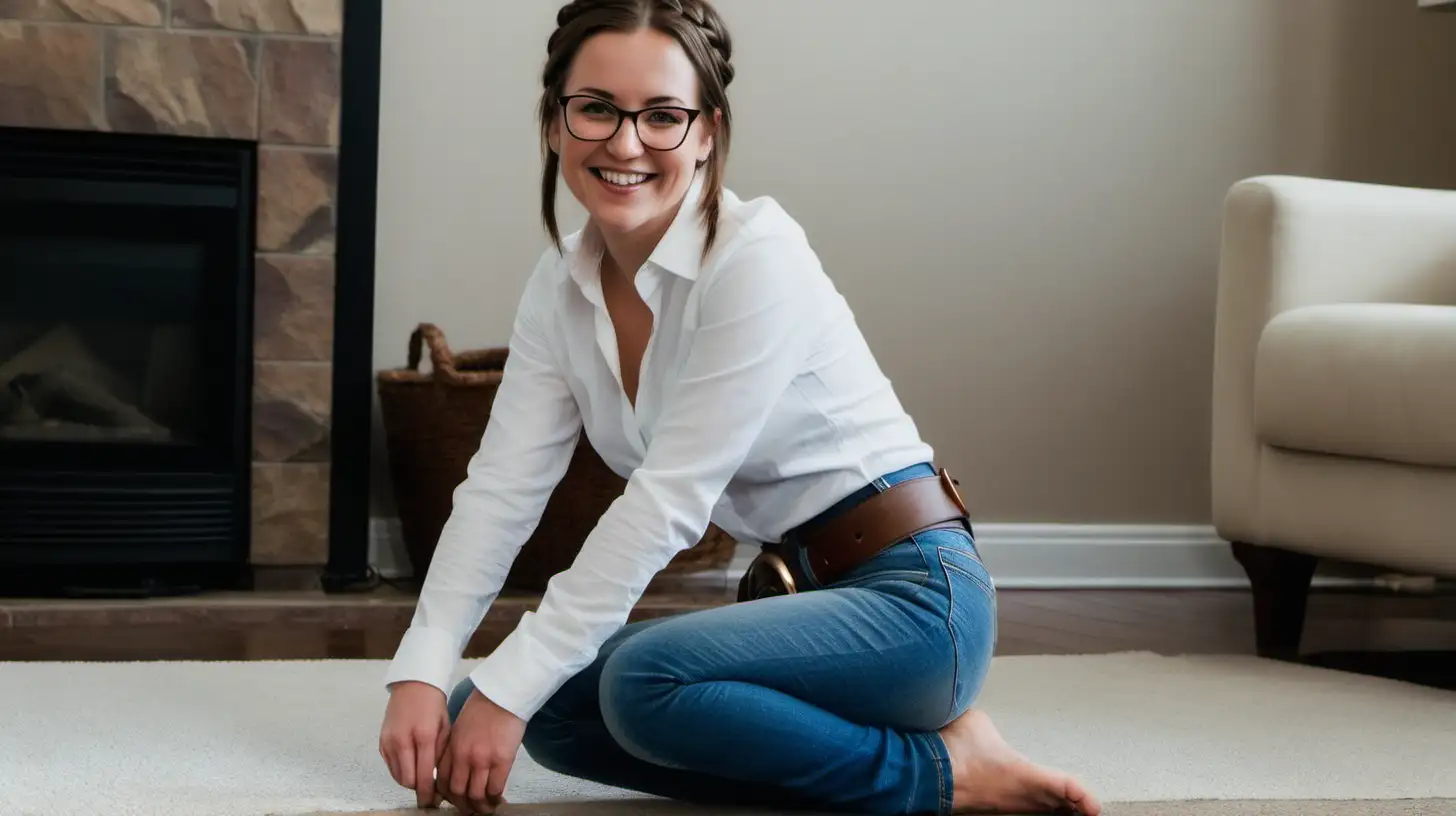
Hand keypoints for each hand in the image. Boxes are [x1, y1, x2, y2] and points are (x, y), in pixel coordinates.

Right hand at [379, 681, 449, 808]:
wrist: (413, 685)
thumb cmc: (434, 705)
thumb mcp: (445, 729)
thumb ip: (441, 756)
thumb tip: (439, 781)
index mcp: (423, 736)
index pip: (423, 776)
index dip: (429, 793)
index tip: (435, 802)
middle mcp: (402, 740)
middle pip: (408, 781)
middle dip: (420, 790)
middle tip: (431, 794)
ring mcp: (389, 742)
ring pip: (398, 776)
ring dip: (411, 782)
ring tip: (423, 780)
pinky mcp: (382, 742)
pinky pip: (391, 767)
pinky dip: (401, 772)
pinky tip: (412, 768)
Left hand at [436, 687, 525, 813]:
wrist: (502, 694)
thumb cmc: (483, 708)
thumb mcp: (460, 729)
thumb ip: (456, 750)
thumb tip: (458, 771)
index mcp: (451, 748)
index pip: (442, 782)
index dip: (448, 797)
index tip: (455, 801)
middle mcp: (463, 756)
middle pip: (457, 793)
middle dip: (463, 806)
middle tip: (470, 811)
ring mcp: (482, 759)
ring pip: (476, 795)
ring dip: (480, 807)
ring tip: (486, 809)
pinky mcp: (502, 759)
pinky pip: (494, 788)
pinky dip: (494, 798)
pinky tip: (497, 799)